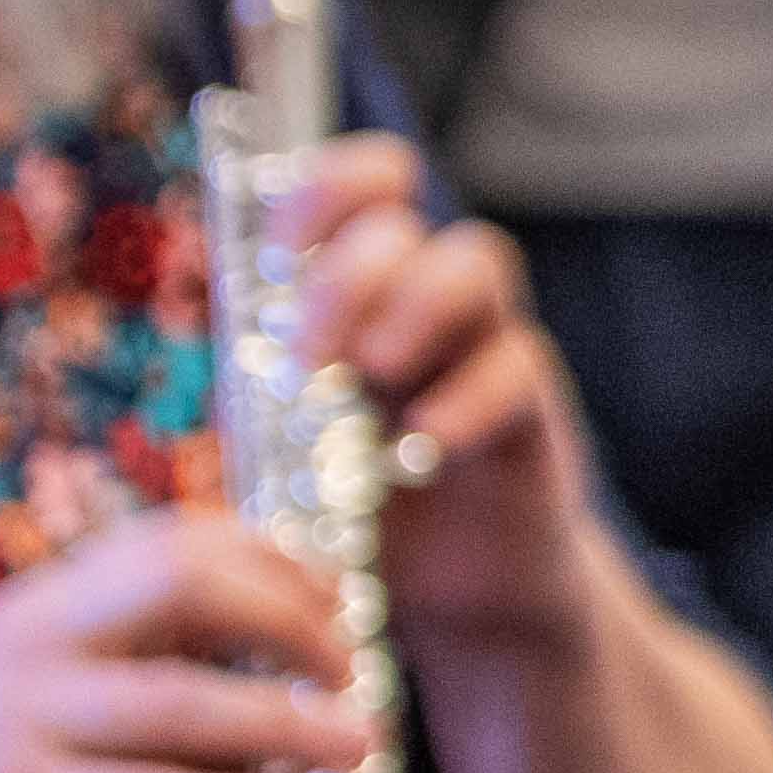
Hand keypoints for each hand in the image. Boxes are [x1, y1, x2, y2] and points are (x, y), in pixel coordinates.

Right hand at [0, 515, 366, 772]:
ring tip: (360, 749)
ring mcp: (12, 716)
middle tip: (355, 672)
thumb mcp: (72, 729)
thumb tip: (313, 699)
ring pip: (184, 699)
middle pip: (187, 580)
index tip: (344, 604)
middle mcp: (24, 640)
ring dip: (289, 724)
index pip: (176, 538)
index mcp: (42, 608)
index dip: (279, 561)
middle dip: (293, 619)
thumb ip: (165, 694)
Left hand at [269, 138, 615, 661]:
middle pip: (405, 220)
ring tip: (370, 377)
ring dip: (411, 307)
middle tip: (311, 358)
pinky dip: (463, 400)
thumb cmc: (352, 504)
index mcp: (363, 289)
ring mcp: (485, 346)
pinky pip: (517, 365)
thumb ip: (267, 377)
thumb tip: (240, 322)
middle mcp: (426, 299)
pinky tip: (420, 448)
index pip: (367, 181)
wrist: (447, 591)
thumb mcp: (286, 434)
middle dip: (344, 277)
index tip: (283, 257)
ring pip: (476, 261)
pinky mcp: (532, 409)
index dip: (327, 190)